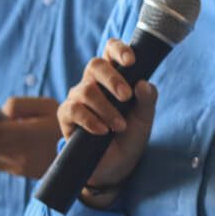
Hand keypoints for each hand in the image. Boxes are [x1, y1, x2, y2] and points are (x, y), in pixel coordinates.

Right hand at [56, 39, 157, 193]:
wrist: (117, 165)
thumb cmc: (130, 135)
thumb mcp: (145, 118)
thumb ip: (147, 100)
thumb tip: (144, 84)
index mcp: (114, 77)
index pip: (110, 50)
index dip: (118, 49)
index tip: (131, 61)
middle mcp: (93, 83)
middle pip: (94, 64)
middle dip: (113, 79)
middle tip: (126, 97)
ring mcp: (78, 98)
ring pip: (86, 90)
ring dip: (106, 108)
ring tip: (119, 126)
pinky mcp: (67, 117)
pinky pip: (73, 110)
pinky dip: (91, 120)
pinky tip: (103, 131)